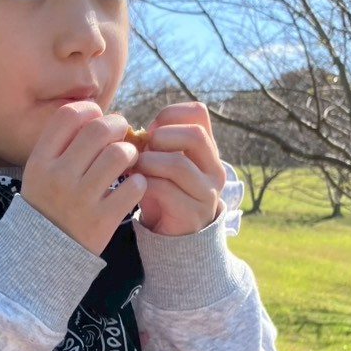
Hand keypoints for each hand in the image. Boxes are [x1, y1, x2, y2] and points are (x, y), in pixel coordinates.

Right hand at [21, 102, 145, 255]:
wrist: (43, 257)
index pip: (68, 116)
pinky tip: (132, 186)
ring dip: (131, 153)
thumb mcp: (40, 173)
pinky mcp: (102, 220)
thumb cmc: (48, 206)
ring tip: (129, 161)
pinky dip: (138, 182)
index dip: (90, 110)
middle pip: (98, 130)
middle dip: (118, 126)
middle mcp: (58, 177)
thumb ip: (62, 145)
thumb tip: (99, 116)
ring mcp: (80, 200)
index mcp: (40, 161)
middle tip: (123, 135)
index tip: (98, 119)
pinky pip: (134, 186)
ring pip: (119, 154)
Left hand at [134, 101, 225, 235]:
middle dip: (161, 138)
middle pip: (194, 136)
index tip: (150, 129)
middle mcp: (214, 169)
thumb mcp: (163, 163)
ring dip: (148, 162)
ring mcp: (207, 193)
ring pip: (178, 164)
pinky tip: (135, 186)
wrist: (173, 236)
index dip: (170, 114)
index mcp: (208, 150)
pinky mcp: (192, 213)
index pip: (198, 113)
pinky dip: (144, 184)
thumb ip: (156, 144)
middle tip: (143, 150)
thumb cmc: (163, 192)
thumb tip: (138, 131)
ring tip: (135, 168)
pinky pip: (165, 191)